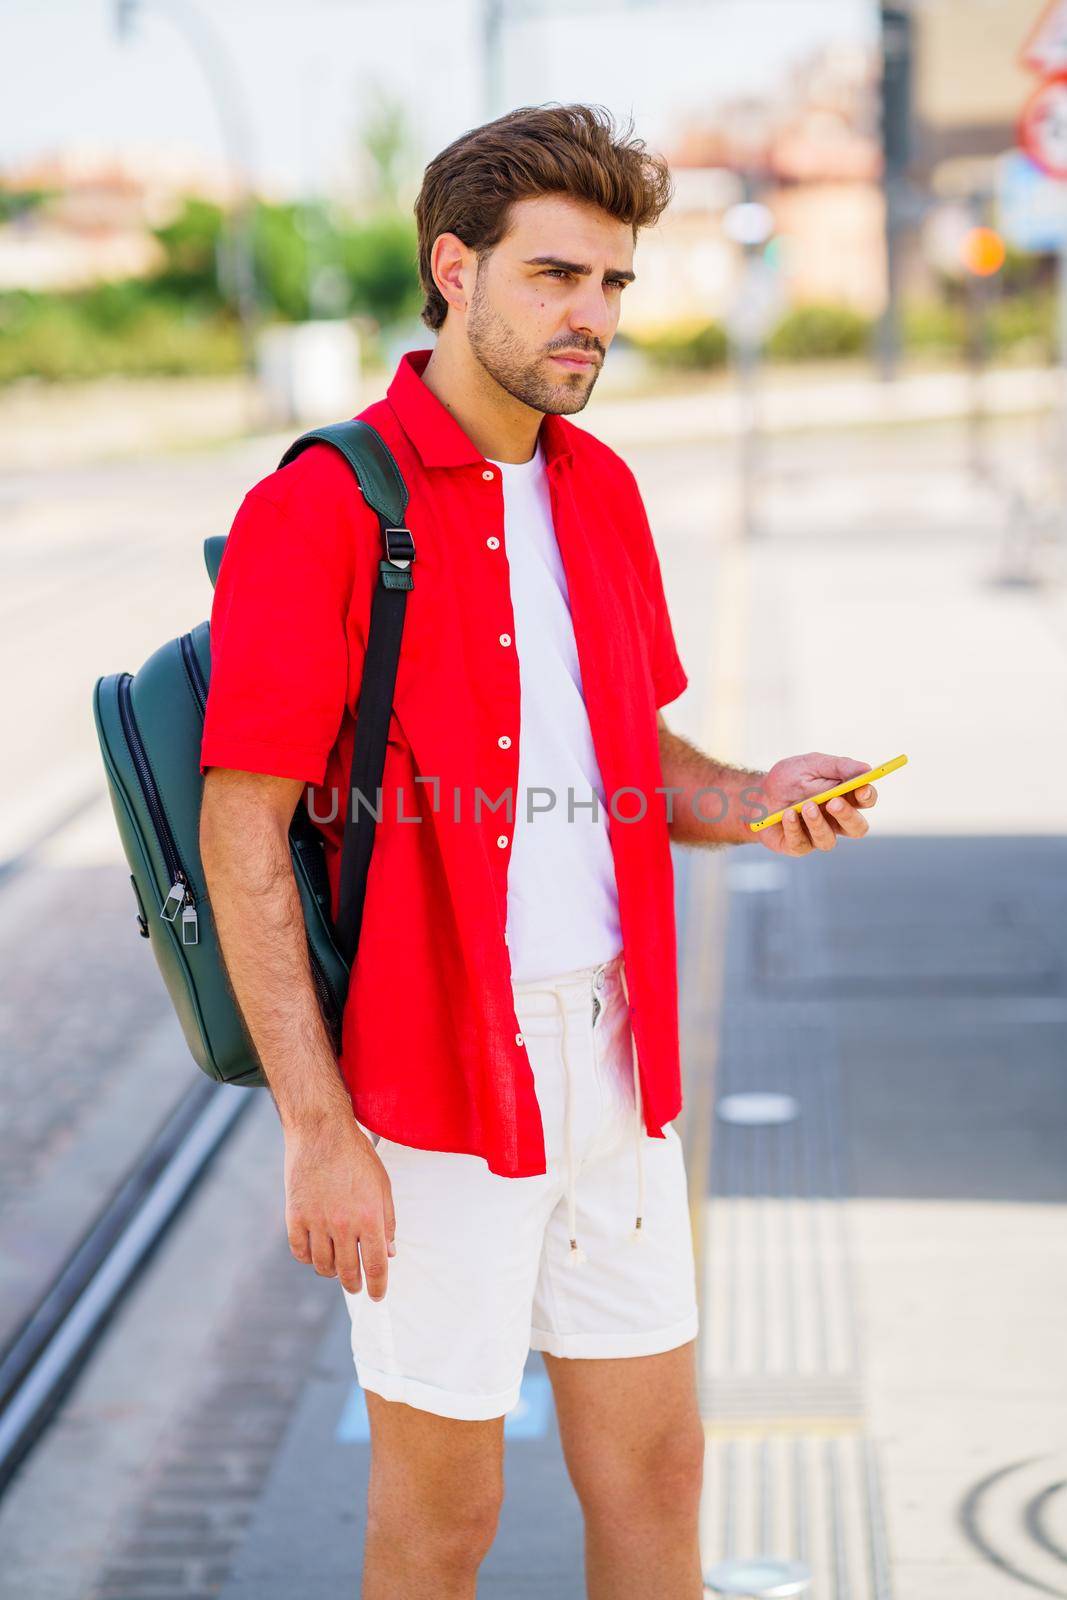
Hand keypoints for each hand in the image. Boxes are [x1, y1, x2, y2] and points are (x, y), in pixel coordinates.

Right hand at [284, 1115, 395, 1299]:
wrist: (321, 1131)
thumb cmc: (357, 1156)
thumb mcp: (382, 1185)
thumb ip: (388, 1221)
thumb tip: (389, 1253)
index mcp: (370, 1217)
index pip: (375, 1266)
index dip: (378, 1286)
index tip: (378, 1296)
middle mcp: (343, 1224)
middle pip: (348, 1272)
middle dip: (354, 1285)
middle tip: (356, 1287)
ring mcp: (316, 1222)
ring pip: (323, 1266)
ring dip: (331, 1272)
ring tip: (337, 1268)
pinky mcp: (295, 1216)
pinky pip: (300, 1251)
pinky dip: (308, 1258)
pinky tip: (315, 1253)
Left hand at [751, 752, 877, 855]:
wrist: (755, 795)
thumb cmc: (787, 779)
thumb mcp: (811, 764)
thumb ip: (839, 766)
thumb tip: (866, 769)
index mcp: (844, 797)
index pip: (866, 800)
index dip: (868, 796)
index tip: (862, 788)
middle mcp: (835, 820)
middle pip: (857, 827)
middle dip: (848, 816)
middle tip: (834, 803)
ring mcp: (817, 835)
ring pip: (829, 840)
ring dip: (818, 823)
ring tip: (806, 806)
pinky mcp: (798, 846)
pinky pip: (802, 843)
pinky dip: (794, 827)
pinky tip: (787, 815)